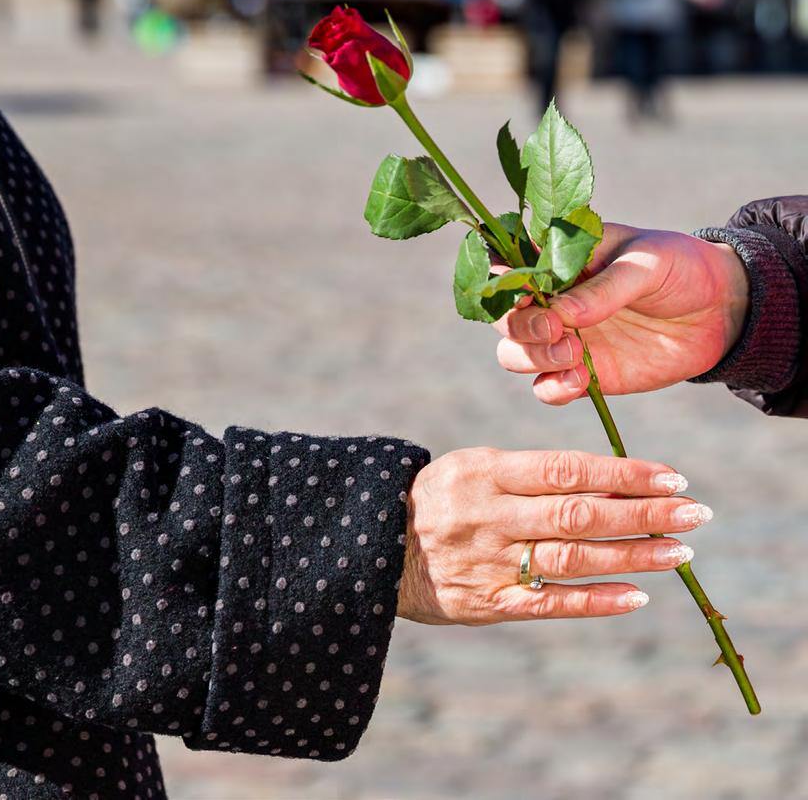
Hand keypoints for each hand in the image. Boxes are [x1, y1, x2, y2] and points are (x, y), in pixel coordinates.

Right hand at [397, 448, 707, 624]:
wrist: (374, 546)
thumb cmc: (437, 499)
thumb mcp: (472, 468)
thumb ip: (530, 475)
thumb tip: (610, 481)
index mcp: (486, 473)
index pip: (567, 469)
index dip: (624, 473)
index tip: (672, 476)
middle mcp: (491, 516)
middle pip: (579, 513)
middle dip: (644, 513)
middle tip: (696, 513)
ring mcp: (491, 562)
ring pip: (573, 558)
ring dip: (632, 556)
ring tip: (680, 553)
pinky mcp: (489, 602)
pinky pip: (550, 602)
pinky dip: (596, 600)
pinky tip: (636, 595)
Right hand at [492, 224, 749, 404]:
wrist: (720, 312)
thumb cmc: (680, 268)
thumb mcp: (648, 263)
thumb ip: (604, 288)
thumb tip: (561, 315)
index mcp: (557, 259)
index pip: (506, 266)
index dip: (500, 281)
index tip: (522, 292)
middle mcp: (549, 300)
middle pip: (502, 316)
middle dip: (519, 325)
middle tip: (554, 330)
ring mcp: (561, 339)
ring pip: (513, 353)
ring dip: (533, 357)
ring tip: (574, 353)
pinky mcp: (579, 373)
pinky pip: (545, 388)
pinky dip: (552, 388)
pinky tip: (580, 380)